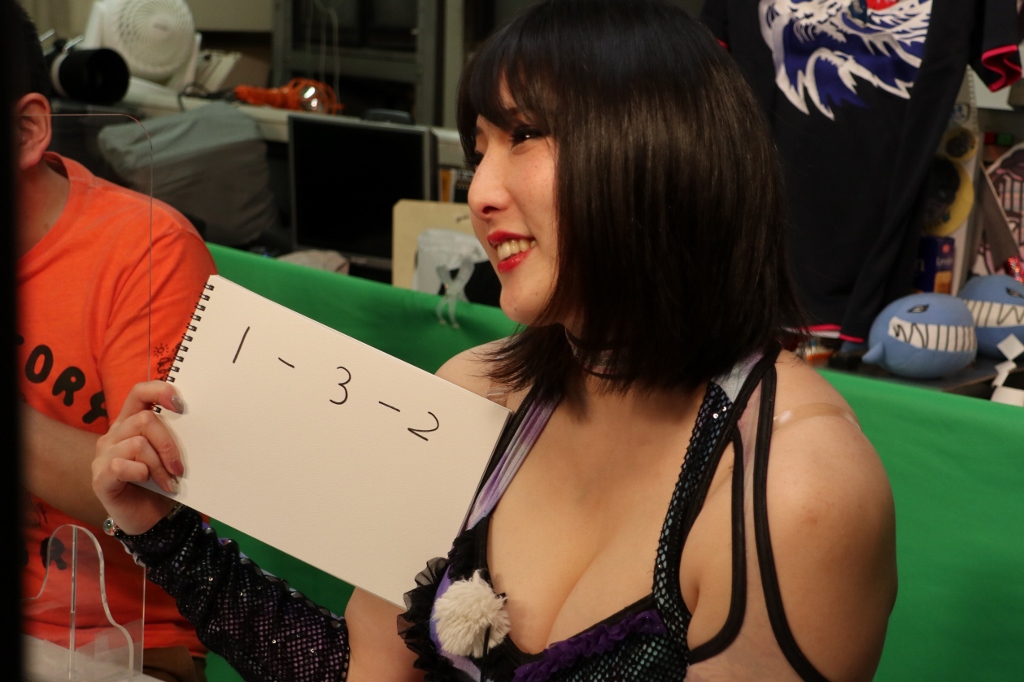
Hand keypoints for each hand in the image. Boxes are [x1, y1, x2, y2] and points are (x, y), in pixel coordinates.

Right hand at [92, 380, 184, 534]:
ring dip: (159, 465)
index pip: (140, 392)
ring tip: (169, 482)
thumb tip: (200, 421)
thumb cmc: (162, 482)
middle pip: (145, 420)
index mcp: (131, 422)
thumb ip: (175, 436)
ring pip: (137, 444)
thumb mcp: (171, 455)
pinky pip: (120, 466)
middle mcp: (115, 434)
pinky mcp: (100, 478)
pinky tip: (149, 484)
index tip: (181, 405)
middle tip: (180, 467)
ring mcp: (104, 456)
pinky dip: (142, 474)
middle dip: (168, 444)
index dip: (160, 391)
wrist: (150, 519)